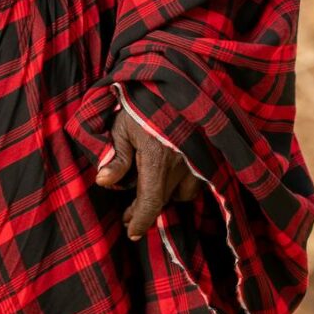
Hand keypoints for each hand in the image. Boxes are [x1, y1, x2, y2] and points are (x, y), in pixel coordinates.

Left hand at [96, 106, 199, 238]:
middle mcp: (184, 166)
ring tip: (146, 186)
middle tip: (128, 213)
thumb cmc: (146, 101)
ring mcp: (200, 161)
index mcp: (159, 162)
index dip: (140, 222)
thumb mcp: (123, 126)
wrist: (180, 80)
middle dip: (146, 208)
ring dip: (166, 193)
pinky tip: (168, 172)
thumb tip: (103, 183)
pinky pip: (198, 180)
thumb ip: (116, 157)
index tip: (131, 233)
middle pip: (165, 200)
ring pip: (184, 192)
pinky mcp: (211, 154)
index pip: (151, 204)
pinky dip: (182, 182)